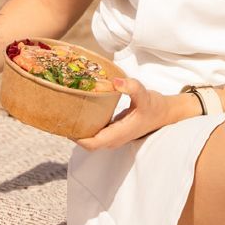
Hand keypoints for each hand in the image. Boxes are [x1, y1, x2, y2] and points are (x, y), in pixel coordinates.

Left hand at [75, 78, 199, 150]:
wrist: (166, 112)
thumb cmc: (154, 105)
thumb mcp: (145, 94)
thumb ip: (131, 87)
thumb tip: (115, 81)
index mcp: (119, 133)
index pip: (92, 143)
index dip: (76, 137)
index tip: (64, 124)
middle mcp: (114, 138)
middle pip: (87, 143)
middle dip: (72, 133)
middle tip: (58, 115)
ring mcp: (113, 136)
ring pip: (90, 139)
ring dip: (78, 130)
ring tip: (64, 113)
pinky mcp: (113, 131)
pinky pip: (95, 133)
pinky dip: (85, 125)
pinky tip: (78, 111)